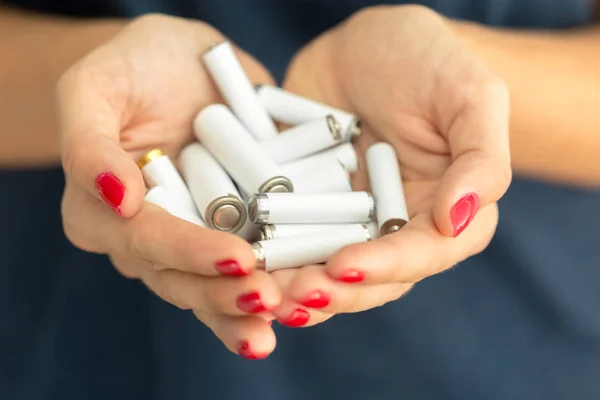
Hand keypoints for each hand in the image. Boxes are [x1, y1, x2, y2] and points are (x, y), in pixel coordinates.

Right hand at [58, 14, 280, 358]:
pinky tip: (302, 305)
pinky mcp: (231, 231)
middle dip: (224, 296)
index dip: (189, 253)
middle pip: (182, 280)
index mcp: (104, 215)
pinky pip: (249, 268)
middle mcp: (147, 239)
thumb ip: (89, 144)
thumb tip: (120, 200)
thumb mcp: (93, 89)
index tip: (236, 259)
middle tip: (268, 301)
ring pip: (214, 288)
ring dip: (249, 311)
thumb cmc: (130, 69)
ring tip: (287, 316)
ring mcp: (191, 239)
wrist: (177, 63)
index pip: (146, 240)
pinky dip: (276, 287)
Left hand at [270, 5, 510, 325]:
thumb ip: (481, 160)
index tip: (344, 268)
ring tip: (260, 293)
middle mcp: (394, 229)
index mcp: (442, 214)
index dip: (384, 268)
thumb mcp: (470, 95)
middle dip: (332, 292)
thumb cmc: (429, 61)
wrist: (367, 47)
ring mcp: (345, 223)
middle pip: (368, 279)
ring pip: (322, 270)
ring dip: (292, 288)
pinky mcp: (304, 209)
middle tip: (294, 294)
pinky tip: (239, 264)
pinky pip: (285, 239)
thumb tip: (457, 221)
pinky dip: (264, 256)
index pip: (420, 254)